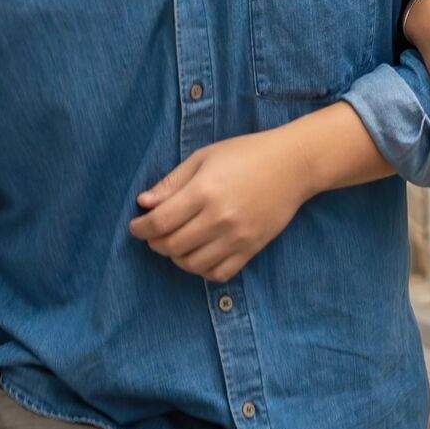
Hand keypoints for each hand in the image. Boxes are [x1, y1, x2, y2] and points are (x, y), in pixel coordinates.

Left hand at [132, 128, 315, 280]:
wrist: (294, 165)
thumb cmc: (246, 154)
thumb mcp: (204, 157)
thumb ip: (172, 182)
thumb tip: (143, 204)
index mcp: (204, 191)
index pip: (160, 222)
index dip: (141, 228)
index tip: (136, 226)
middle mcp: (219, 218)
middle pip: (172, 246)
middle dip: (155, 242)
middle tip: (154, 234)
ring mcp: (237, 237)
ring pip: (192, 264)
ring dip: (176, 257)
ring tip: (176, 243)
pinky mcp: (252, 249)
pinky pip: (218, 274)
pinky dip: (202, 270)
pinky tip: (199, 254)